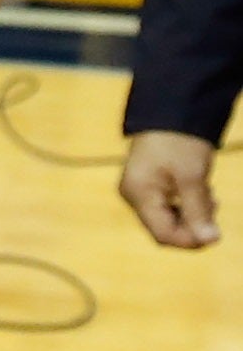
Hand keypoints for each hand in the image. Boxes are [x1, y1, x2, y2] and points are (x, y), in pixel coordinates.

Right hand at [121, 129, 220, 246]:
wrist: (170, 109)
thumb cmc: (179, 142)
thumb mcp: (192, 178)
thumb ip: (198, 211)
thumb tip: (210, 240)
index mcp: (138, 194)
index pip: (163, 235)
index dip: (191, 240)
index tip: (216, 232)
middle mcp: (134, 196)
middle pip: (165, 229)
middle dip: (193, 225)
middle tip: (214, 205)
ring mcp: (139, 191)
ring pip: (170, 219)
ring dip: (194, 214)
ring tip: (208, 194)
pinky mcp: (148, 186)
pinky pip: (169, 207)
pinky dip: (188, 205)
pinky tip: (200, 192)